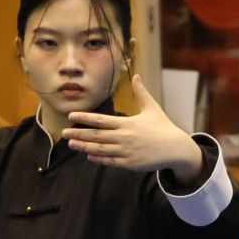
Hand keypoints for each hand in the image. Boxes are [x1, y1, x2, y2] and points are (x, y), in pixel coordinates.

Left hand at [60, 77, 202, 179]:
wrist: (175, 149)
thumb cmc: (163, 127)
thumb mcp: (152, 108)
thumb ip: (141, 93)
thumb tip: (137, 75)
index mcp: (127, 123)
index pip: (101, 120)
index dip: (85, 118)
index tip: (72, 116)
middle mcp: (124, 137)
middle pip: (96, 136)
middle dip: (78, 134)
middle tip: (63, 133)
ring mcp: (126, 151)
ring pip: (100, 149)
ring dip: (84, 147)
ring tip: (71, 144)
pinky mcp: (129, 163)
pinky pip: (110, 161)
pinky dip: (98, 158)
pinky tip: (88, 155)